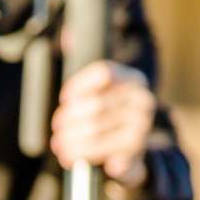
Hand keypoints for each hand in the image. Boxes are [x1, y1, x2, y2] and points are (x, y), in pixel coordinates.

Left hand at [50, 60, 156, 189]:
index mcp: (134, 80)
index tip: (64, 99)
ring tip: (59, 147)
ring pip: (96, 133)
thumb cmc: (112, 117)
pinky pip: (110, 157)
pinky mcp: (137, 156)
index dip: (79, 85)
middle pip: (96, 106)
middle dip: (70, 120)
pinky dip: (93, 159)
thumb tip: (66, 37)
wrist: (136, 151)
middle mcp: (143, 102)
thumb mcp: (105, 91)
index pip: (104, 73)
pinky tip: (79, 162)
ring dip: (72, 142)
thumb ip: (87, 72)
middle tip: (57, 130)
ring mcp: (142, 130)